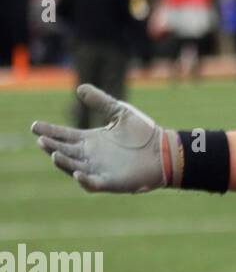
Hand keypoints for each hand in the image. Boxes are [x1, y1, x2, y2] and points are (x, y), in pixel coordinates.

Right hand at [31, 84, 170, 193]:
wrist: (164, 150)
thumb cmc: (143, 133)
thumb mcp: (120, 112)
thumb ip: (101, 101)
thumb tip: (80, 88)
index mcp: (90, 140)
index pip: (64, 136)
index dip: (49, 131)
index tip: (35, 125)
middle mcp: (90, 156)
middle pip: (64, 151)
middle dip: (51, 146)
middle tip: (41, 138)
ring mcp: (98, 170)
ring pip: (73, 167)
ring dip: (63, 162)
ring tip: (54, 153)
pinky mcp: (109, 182)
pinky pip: (92, 183)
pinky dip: (84, 180)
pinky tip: (78, 173)